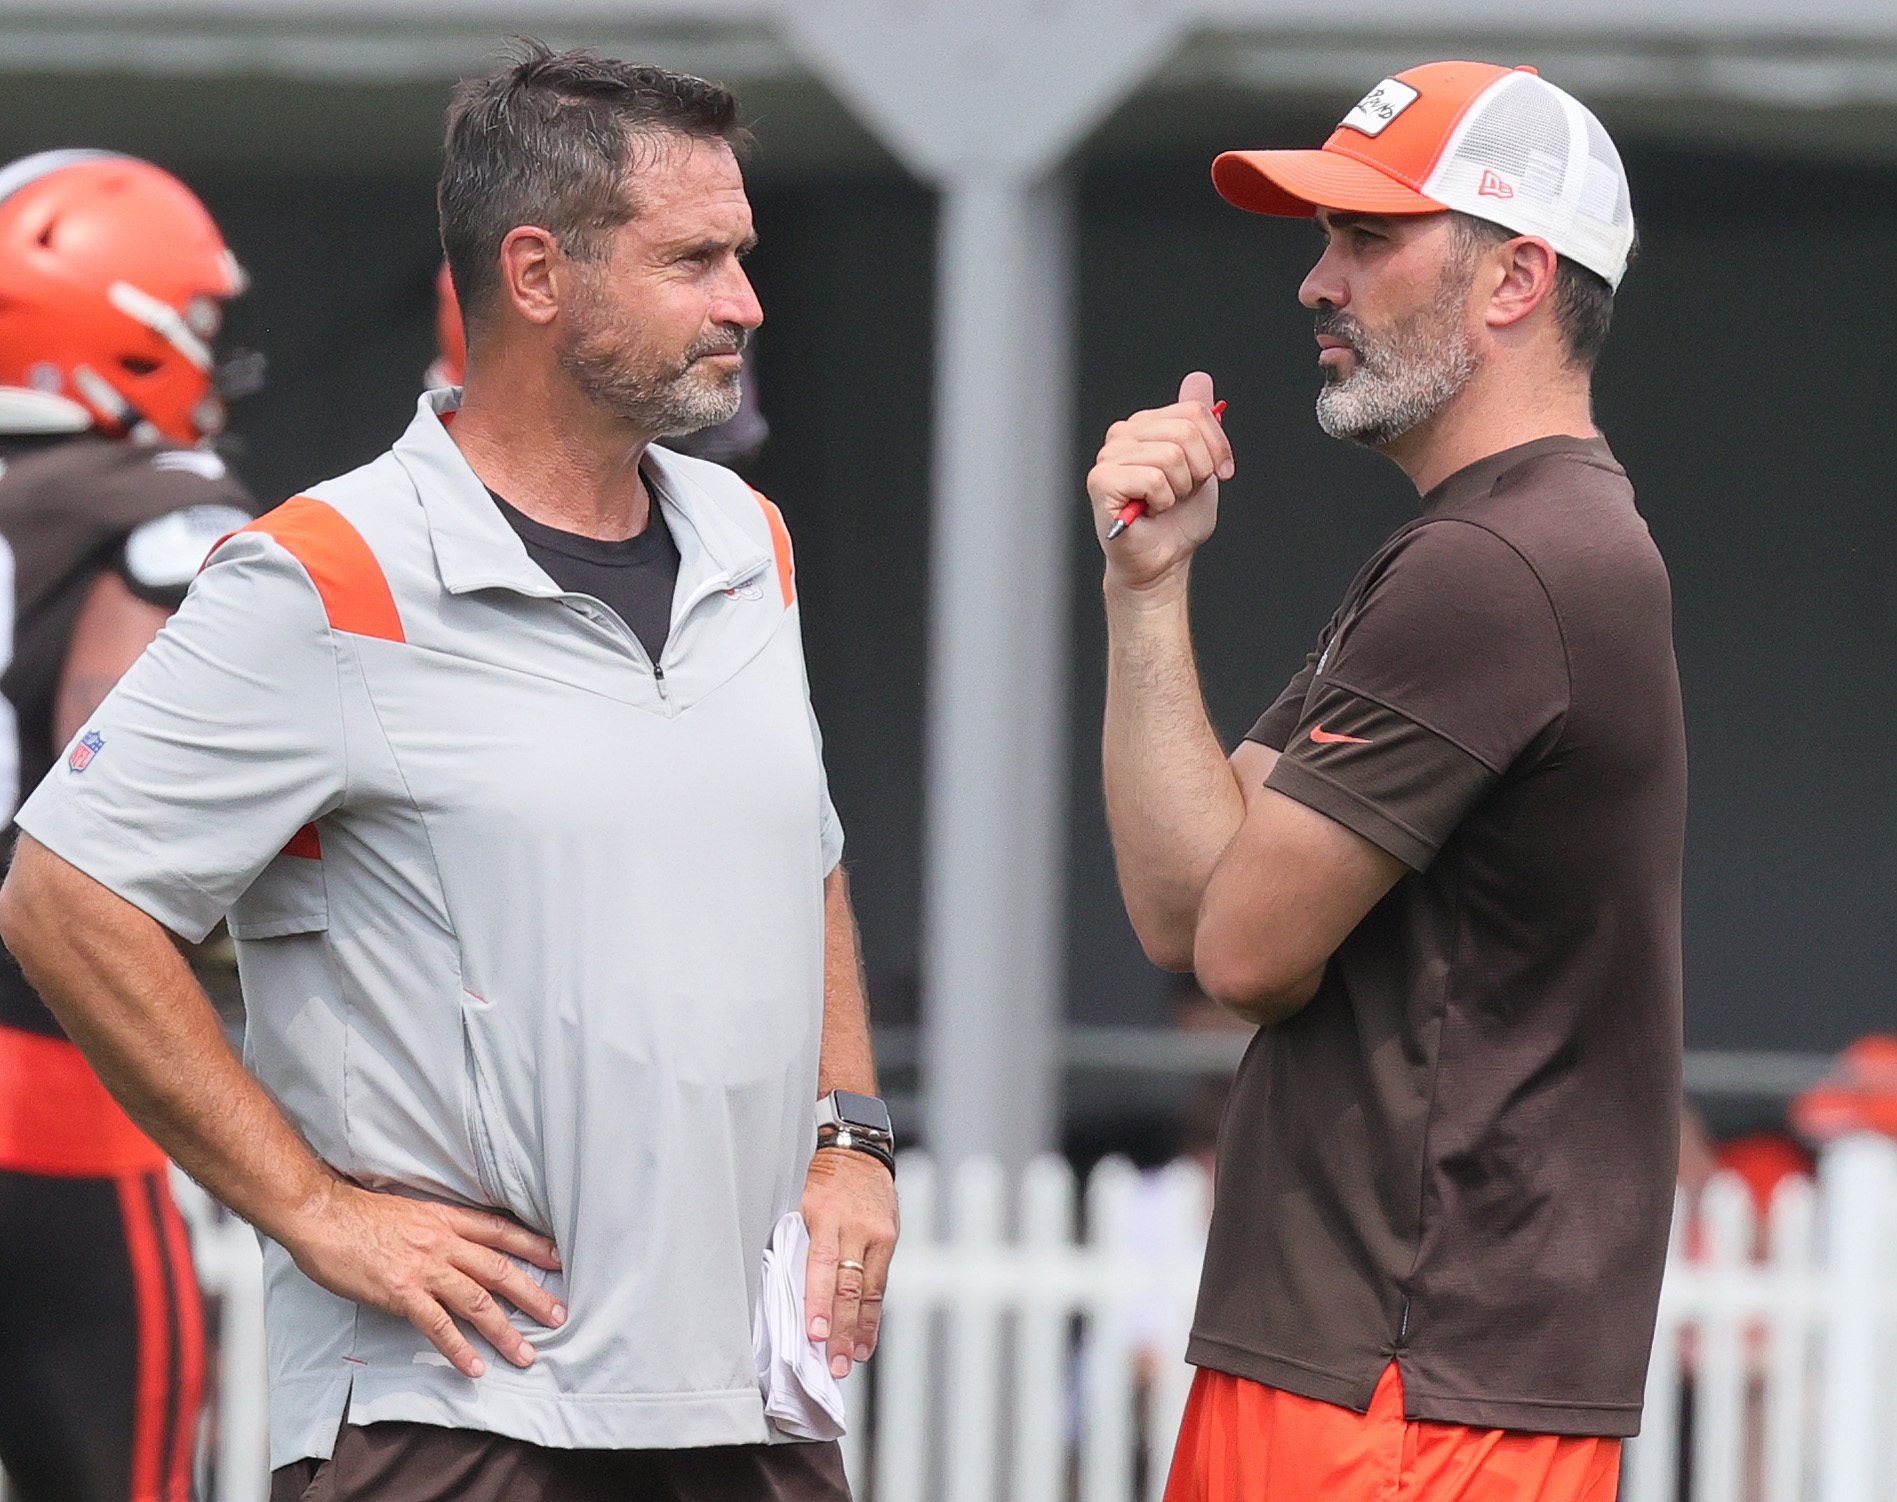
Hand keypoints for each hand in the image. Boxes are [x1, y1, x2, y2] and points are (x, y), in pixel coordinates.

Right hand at [283, 1177, 564, 1377]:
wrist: (322, 1215)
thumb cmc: (359, 1214)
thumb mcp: (411, 1211)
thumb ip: (438, 1229)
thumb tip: (457, 1249)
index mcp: (446, 1219)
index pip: (501, 1232)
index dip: (533, 1246)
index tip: (559, 1259)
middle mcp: (443, 1241)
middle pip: (499, 1269)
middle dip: (533, 1294)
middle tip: (559, 1315)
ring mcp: (424, 1267)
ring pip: (476, 1300)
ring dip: (504, 1330)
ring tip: (524, 1354)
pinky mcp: (400, 1292)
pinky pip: (437, 1324)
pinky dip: (458, 1348)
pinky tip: (473, 1367)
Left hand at [801, 1146, 898, 1378]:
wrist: (860, 1151)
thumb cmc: (825, 1179)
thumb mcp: (804, 1204)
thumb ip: (806, 1245)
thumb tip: (797, 1294)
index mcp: (826, 1215)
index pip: (823, 1265)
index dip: (819, 1303)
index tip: (815, 1334)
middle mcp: (856, 1227)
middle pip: (850, 1286)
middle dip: (843, 1330)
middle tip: (836, 1363)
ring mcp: (878, 1234)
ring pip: (869, 1290)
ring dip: (861, 1329)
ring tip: (854, 1358)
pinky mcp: (891, 1239)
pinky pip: (881, 1282)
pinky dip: (873, 1312)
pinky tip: (868, 1335)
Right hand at [1088, 371, 1233, 592]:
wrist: (1162, 560)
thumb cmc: (1177, 520)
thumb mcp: (1202, 463)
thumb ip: (1198, 422)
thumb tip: (1198, 377)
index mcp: (1145, 425)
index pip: (1193, 411)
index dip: (1216, 445)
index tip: (1218, 472)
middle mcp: (1122, 435)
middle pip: (1185, 431)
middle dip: (1199, 470)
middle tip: (1182, 493)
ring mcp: (1109, 457)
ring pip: (1171, 456)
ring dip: (1179, 489)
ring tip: (1163, 503)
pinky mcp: (1102, 481)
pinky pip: (1154, 479)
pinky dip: (1162, 502)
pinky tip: (1149, 511)